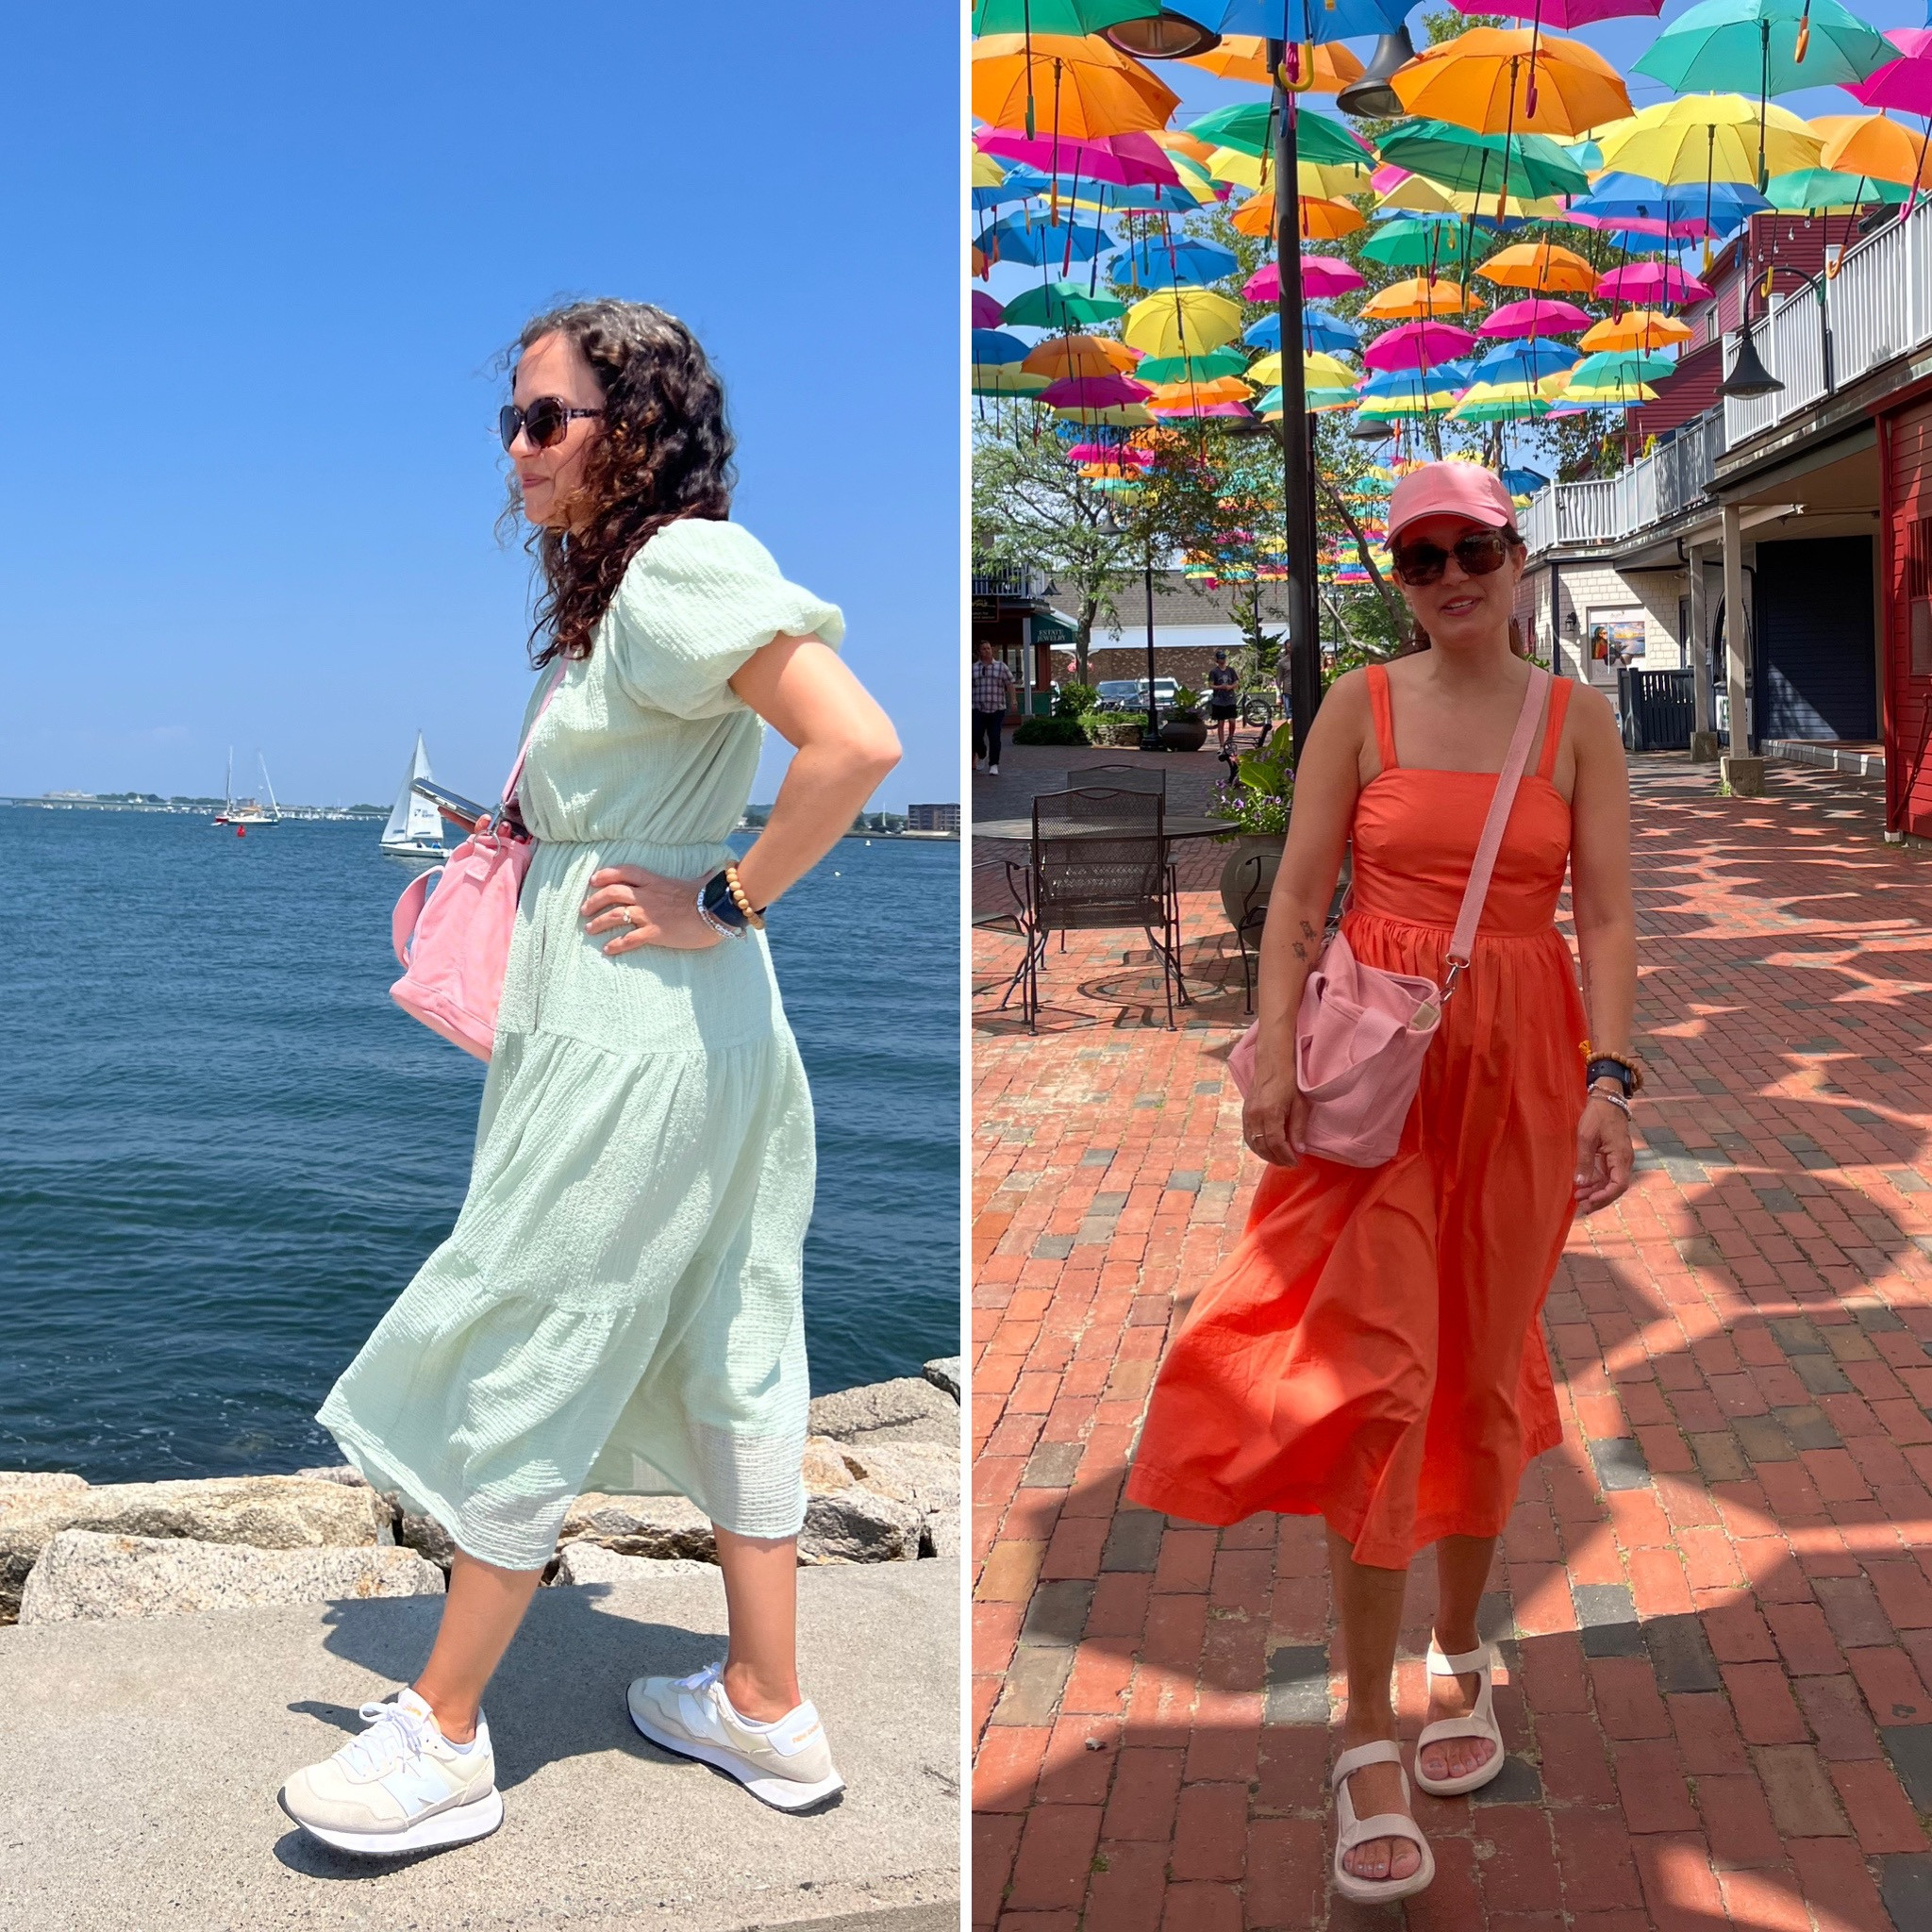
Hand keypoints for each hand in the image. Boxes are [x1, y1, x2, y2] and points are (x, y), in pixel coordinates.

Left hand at [579, 866, 722, 953]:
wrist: (717, 914)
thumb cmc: (711, 898)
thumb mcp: (702, 882)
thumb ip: (702, 877)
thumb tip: (714, 871)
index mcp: (656, 881)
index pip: (625, 872)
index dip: (606, 874)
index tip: (594, 880)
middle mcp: (648, 896)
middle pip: (612, 893)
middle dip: (594, 900)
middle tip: (585, 910)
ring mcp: (649, 914)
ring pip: (614, 915)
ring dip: (598, 923)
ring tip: (589, 929)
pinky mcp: (654, 932)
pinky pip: (629, 939)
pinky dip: (615, 945)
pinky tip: (607, 950)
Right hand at [1242, 1049, 1308, 1166]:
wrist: (1271, 1064)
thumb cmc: (1288, 1082)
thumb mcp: (1299, 1104)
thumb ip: (1298, 1128)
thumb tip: (1299, 1149)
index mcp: (1270, 1112)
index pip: (1275, 1143)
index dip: (1285, 1155)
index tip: (1295, 1162)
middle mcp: (1255, 1116)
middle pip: (1263, 1147)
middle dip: (1277, 1158)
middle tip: (1289, 1163)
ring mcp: (1247, 1115)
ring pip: (1253, 1144)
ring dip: (1266, 1155)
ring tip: (1280, 1159)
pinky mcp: (1244, 1114)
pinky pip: (1248, 1136)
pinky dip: (1257, 1147)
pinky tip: (1267, 1150)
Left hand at [1574, 1095, 1633, 1214]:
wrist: (1607, 1100)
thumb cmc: (1597, 1116)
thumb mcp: (1586, 1138)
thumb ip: (1584, 1161)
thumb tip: (1581, 1183)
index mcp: (1621, 1156)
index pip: (1619, 1184)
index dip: (1605, 1196)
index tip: (1589, 1201)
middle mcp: (1624, 1161)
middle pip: (1615, 1187)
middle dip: (1599, 1198)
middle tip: (1581, 1206)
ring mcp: (1620, 1159)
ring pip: (1611, 1182)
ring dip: (1596, 1191)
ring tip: (1579, 1198)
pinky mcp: (1614, 1157)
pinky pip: (1608, 1175)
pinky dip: (1597, 1182)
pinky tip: (1584, 1186)